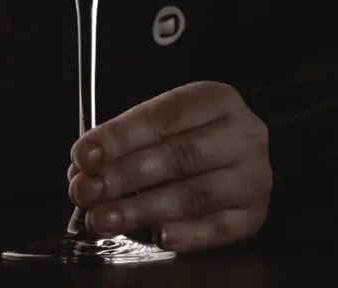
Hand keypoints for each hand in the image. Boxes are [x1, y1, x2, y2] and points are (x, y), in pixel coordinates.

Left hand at [67, 81, 271, 251]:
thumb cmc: (197, 136)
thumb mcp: (167, 122)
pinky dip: (187, 235)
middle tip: (87, 192)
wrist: (248, 153)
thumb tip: (83, 170)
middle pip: (178, 156)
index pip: (163, 117)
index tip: (84, 156)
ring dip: (143, 210)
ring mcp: (252, 175)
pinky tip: (159, 236)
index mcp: (215, 100)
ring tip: (106, 218)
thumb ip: (127, 142)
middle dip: (124, 176)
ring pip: (195, 195)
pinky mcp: (254, 212)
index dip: (119, 137)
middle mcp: (240, 134)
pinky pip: (219, 228)